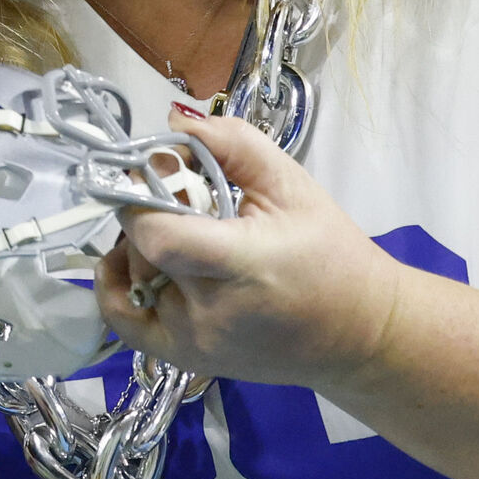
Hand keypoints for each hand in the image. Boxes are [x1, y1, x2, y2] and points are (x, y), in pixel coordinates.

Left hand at [101, 112, 408, 396]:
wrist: (359, 333)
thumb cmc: (331, 254)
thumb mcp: (292, 185)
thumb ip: (233, 144)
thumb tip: (174, 120)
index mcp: (244, 265)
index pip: (158, 235)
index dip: (143, 197)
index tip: (159, 173)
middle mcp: (209, 312)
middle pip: (142, 249)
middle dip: (148, 212)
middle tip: (182, 200)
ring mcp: (192, 341)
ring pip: (131, 276)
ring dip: (141, 244)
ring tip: (183, 232)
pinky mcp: (184, 357)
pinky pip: (123, 319)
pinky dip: (119, 284)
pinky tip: (135, 260)